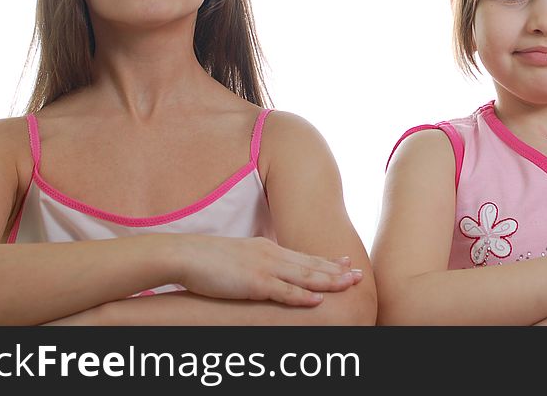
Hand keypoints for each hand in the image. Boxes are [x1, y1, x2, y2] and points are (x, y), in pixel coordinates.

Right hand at [174, 235, 362, 305]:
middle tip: (359, 273)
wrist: (186, 254)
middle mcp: (271, 254)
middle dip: (337, 270)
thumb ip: (256, 262)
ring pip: (305, 276)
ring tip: (349, 284)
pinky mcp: (254, 283)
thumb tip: (265, 272)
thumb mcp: (239, 255)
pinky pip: (284, 291)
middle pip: (311, 264)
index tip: (346, 261)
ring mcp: (264, 267)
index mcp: (267, 248)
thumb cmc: (207, 259)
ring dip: (329, 281)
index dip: (327, 260)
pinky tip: (318, 299)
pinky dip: (303, 296)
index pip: (304, 256)